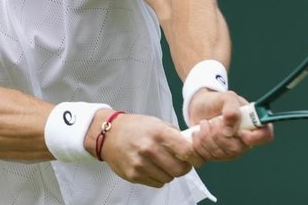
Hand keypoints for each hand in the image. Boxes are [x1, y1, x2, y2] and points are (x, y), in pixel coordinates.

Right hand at [87, 110, 204, 187]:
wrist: (109, 134)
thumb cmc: (136, 127)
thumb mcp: (157, 123)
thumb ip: (175, 135)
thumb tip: (193, 147)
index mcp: (159, 133)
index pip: (187, 151)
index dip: (197, 158)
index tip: (198, 159)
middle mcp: (149, 149)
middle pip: (180, 170)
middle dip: (184, 168)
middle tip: (181, 163)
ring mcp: (140, 164)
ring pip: (169, 178)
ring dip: (170, 173)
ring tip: (162, 163)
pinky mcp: (133, 175)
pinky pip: (157, 183)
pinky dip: (158, 178)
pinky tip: (152, 167)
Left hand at [187, 89, 273, 160]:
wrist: (199, 107)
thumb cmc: (217, 101)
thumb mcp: (226, 97)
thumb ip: (232, 109)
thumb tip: (230, 129)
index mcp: (253, 124)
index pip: (265, 136)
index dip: (255, 137)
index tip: (240, 131)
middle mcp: (244, 141)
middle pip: (236, 149)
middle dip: (219, 134)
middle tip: (213, 121)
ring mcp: (230, 151)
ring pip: (220, 153)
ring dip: (207, 136)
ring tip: (205, 123)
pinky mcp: (215, 156)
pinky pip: (207, 156)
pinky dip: (199, 142)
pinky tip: (199, 132)